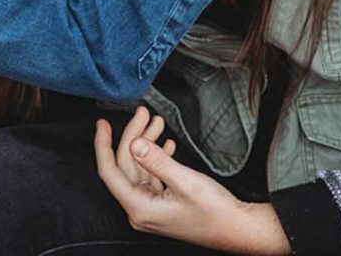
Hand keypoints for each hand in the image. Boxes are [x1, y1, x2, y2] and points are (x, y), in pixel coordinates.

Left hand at [94, 110, 290, 255]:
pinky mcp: (163, 204)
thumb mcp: (184, 181)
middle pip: (126, 165)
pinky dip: (157, 157)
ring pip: (140, 168)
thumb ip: (157, 161)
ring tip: (158, 122)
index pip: (110, 172)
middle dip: (134, 136)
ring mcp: (152, 207)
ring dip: (148, 143)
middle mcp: (141, 210)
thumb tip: (134, 144)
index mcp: (139, 209)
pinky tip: (167, 144)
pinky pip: (152, 175)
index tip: (102, 124)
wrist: (238, 229)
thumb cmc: (215, 213)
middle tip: (143, 113)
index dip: (103, 145)